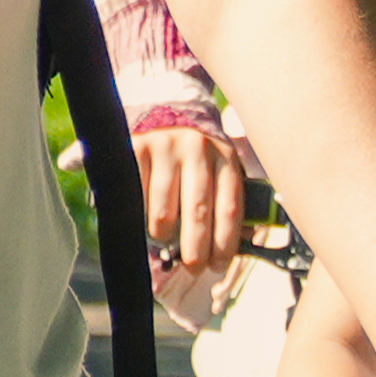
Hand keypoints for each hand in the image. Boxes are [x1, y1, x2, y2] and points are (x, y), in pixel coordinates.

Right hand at [132, 115, 248, 284]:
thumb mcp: (219, 168)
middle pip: (197, 212)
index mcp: (225, 158)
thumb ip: (226, 201)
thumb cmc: (196, 155)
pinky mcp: (136, 149)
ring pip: (164, 211)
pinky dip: (138, 216)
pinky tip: (141, 219)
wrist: (164, 109)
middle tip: (193, 266)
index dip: (225, 243)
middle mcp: (197, 150)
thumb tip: (239, 246)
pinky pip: (137, 198)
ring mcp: (165, 148)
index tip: (218, 265)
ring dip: (164, 234)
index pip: (229, 208)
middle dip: (196, 248)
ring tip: (164, 237)